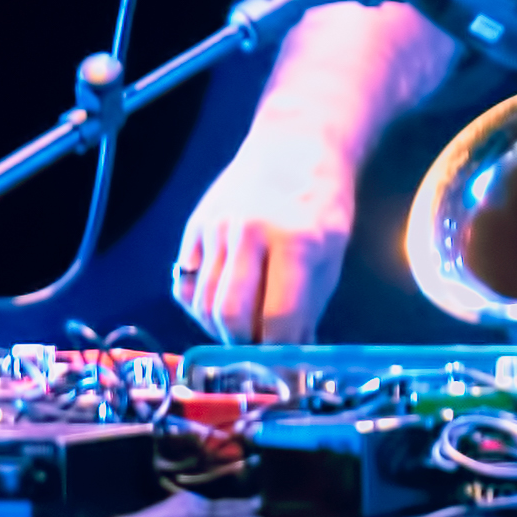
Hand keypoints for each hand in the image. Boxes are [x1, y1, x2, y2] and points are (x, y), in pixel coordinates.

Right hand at [170, 123, 356, 343]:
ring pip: (202, 304)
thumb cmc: (320, 203)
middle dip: (244, 346)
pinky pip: (186, 284)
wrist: (295, 146)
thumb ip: (307, 308)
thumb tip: (289, 363)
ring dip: (222, 329)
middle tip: (261, 350)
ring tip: (247, 325)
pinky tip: (226, 300)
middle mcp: (248, 231)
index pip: (278, 318)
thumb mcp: (331, 255)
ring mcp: (216, 227)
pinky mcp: (195, 227)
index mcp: (295, 239)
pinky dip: (201, 305)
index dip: (281, 354)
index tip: (285, 371)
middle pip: (229, 315)